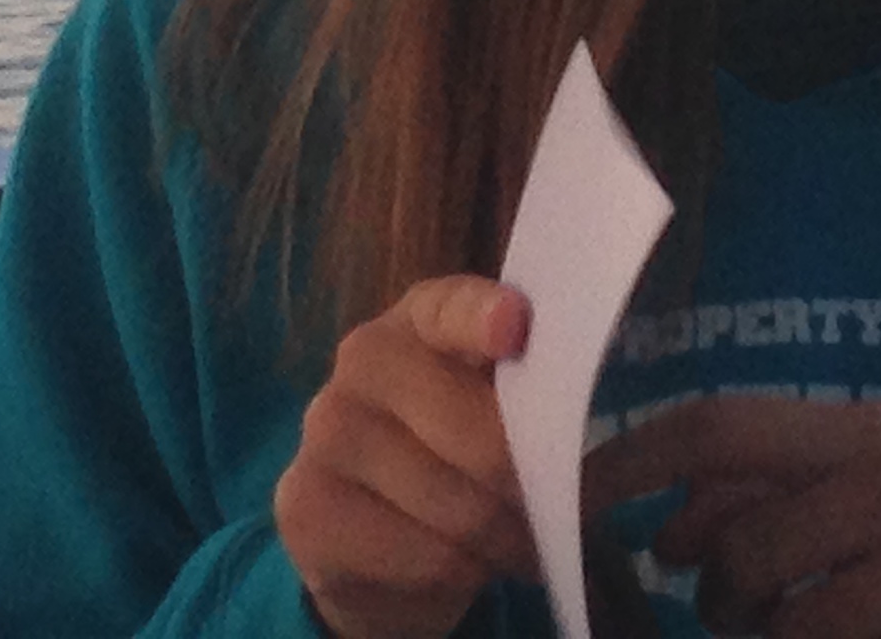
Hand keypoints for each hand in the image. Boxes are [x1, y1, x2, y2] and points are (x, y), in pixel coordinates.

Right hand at [274, 274, 537, 638]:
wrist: (367, 534)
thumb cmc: (452, 449)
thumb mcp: (492, 405)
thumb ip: (527, 391)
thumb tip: (575, 424)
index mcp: (419, 316)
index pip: (452, 307)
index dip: (484, 316)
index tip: (516, 327)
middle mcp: (363, 357)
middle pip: (478, 435)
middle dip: (532, 485)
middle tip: (558, 508)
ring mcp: (324, 430)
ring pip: (457, 506)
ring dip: (504, 538)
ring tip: (512, 539)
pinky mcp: (305, 507)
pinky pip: (423, 555)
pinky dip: (460, 573)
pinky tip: (460, 562)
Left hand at [583, 395, 880, 638]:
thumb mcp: (879, 481)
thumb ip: (778, 491)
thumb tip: (666, 528)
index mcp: (867, 434)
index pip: (721, 429)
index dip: (633, 461)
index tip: (571, 496)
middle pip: (741, 555)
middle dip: (712, 599)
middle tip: (727, 610)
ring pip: (785, 630)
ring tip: (797, 633)